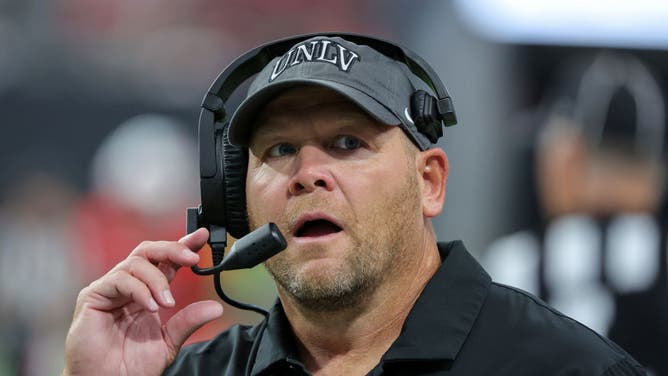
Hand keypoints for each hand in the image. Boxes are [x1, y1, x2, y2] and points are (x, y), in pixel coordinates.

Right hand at [63, 228, 222, 375]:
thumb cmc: (129, 366)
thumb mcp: (168, 342)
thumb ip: (188, 321)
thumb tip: (216, 308)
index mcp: (146, 292)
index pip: (165, 261)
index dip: (183, 246)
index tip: (202, 237)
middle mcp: (128, 286)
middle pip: (148, 251)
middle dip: (173, 249)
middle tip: (192, 258)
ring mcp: (109, 289)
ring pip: (136, 262)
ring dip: (157, 279)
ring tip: (168, 302)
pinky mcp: (93, 296)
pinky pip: (119, 280)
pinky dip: (140, 290)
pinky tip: (152, 306)